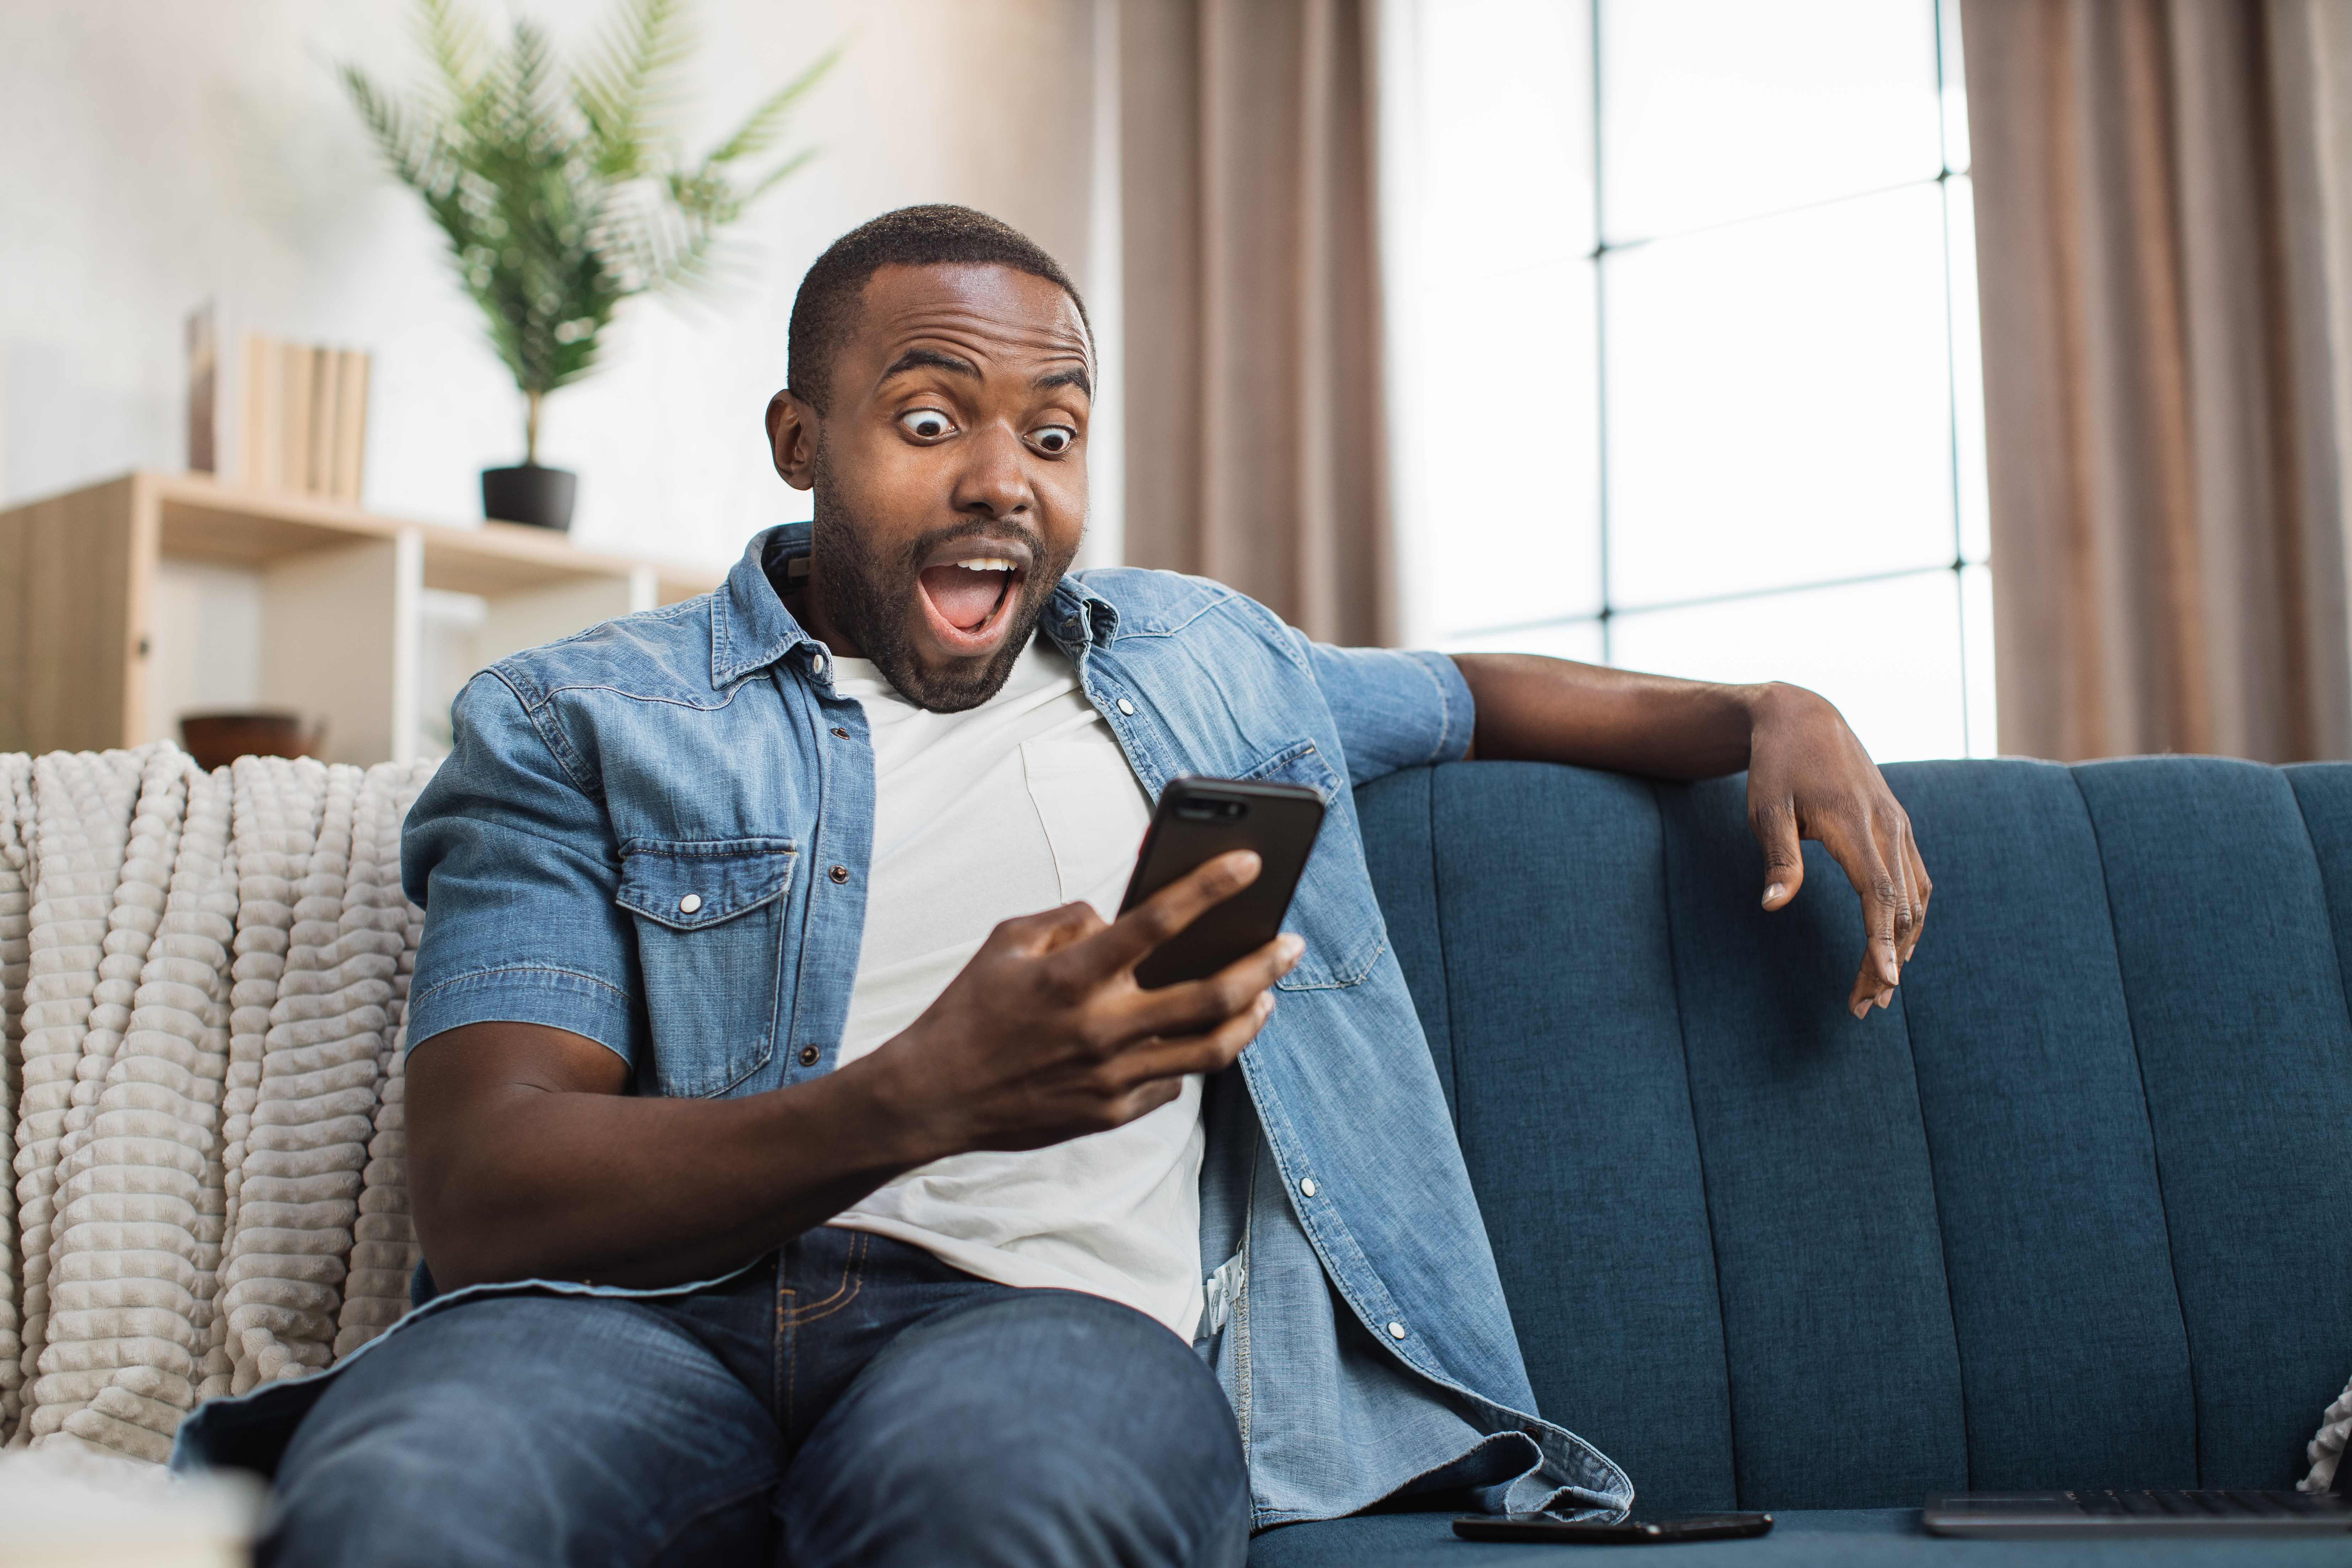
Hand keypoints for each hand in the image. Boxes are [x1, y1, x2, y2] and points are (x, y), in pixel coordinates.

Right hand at [866, 850, 1302, 1156]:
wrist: (933, 1096)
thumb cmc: (968, 1011)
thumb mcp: (1006, 941)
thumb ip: (1068, 919)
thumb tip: (1117, 917)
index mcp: (1073, 975)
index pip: (1157, 921)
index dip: (1210, 886)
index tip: (1250, 861)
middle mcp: (1101, 1027)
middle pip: (1210, 996)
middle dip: (1262, 965)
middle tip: (1290, 943)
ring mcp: (1111, 1077)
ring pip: (1210, 1050)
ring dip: (1250, 1018)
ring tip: (1267, 995)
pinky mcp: (1111, 1113)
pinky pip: (1172, 1084)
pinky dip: (1188, 1057)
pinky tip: (1197, 1038)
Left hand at [1744, 685, 1930, 1018]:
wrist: (1804, 718)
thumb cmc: (1776, 767)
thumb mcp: (1765, 809)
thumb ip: (1778, 859)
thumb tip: (1773, 906)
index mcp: (1855, 825)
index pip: (1878, 895)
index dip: (1882, 942)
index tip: (1883, 983)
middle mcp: (1888, 826)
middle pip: (1900, 907)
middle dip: (1886, 960)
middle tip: (1861, 1006)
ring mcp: (1899, 825)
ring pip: (1916, 898)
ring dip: (1903, 945)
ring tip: (1879, 988)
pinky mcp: (1900, 826)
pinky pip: (1917, 879)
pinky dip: (1910, 916)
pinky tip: (1897, 945)